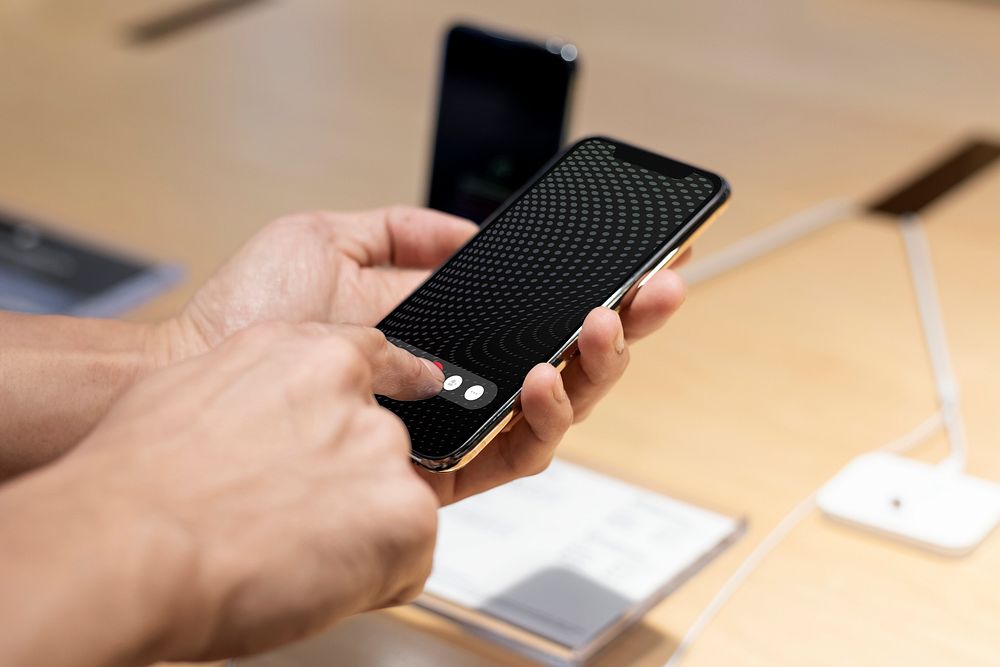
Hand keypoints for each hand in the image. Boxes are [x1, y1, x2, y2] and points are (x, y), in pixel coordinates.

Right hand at [53, 323, 442, 662]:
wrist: (133, 544)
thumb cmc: (139, 483)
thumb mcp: (194, 393)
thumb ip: (258, 397)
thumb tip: (268, 421)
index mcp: (310, 358)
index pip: (382, 358)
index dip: (400, 382)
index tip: (423, 386)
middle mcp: (359, 400)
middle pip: (381, 451)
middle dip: (347, 490)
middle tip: (289, 521)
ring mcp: (386, 456)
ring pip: (394, 510)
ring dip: (357, 537)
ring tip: (288, 553)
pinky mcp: (407, 517)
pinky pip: (406, 562)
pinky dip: (369, 583)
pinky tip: (310, 581)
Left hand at [159, 206, 688, 503]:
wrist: (210, 366)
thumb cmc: (256, 311)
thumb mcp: (334, 238)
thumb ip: (409, 233)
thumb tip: (472, 232)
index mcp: (447, 325)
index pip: (540, 311)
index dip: (598, 287)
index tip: (644, 255)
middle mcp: (463, 376)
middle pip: (569, 359)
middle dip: (627, 322)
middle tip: (660, 286)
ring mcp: (458, 423)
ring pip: (559, 408)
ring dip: (597, 366)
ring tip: (600, 324)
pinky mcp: (443, 468)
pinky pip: (518, 454)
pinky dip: (543, 417)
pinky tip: (541, 375)